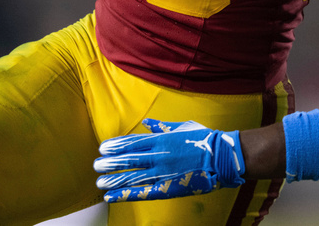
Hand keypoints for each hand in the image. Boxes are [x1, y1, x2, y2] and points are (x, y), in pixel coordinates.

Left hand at [94, 119, 244, 201]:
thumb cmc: (204, 139)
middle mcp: (158, 155)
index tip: (102, 149)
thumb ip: (161, 126)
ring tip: (100, 181)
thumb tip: (146, 123)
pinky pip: (142, 193)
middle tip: (96, 165)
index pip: (131, 143)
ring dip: (113, 179)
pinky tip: (112, 196)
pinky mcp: (168, 188)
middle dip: (110, 163)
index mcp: (161, 139)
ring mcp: (162, 172)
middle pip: (128, 160)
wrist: (222, 156)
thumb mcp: (182, 127)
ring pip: (132, 177)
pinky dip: (125, 195)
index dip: (115, 146)